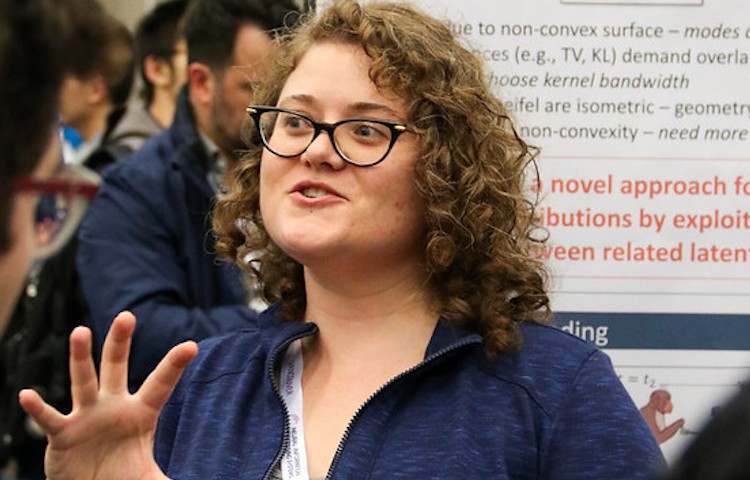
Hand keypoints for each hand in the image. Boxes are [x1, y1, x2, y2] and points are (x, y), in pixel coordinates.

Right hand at [18, 311, 197, 479]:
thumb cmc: (123, 477)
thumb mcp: (151, 479)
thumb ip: (170, 479)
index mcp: (141, 412)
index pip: (162, 384)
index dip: (175, 366)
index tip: (192, 345)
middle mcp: (114, 406)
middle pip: (117, 367)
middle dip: (120, 342)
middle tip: (127, 315)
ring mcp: (87, 416)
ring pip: (84, 380)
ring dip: (80, 357)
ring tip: (81, 331)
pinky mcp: (63, 434)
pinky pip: (50, 419)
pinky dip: (38, 408)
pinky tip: (27, 395)